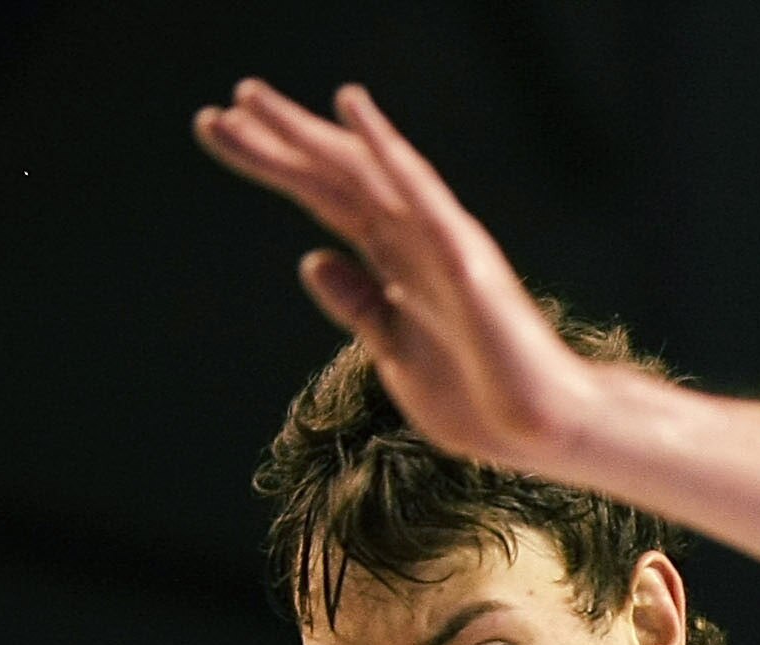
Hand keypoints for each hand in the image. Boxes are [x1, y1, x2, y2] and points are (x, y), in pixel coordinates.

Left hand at [193, 79, 602, 472]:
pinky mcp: (465, 256)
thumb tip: (312, 259)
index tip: (217, 135)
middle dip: (276, 143)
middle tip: (217, 109)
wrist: (542, 431)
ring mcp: (440, 243)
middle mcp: (415, 239)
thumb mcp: (395, 355)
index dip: (272, 165)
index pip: (324, 200)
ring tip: (253, 98)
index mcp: (397, 262)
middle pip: (334, 178)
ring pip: (363, 173)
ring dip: (310, 133)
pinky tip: (353, 110)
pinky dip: (386, 148)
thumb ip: (359, 306)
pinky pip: (420, 192)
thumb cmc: (481, 399)